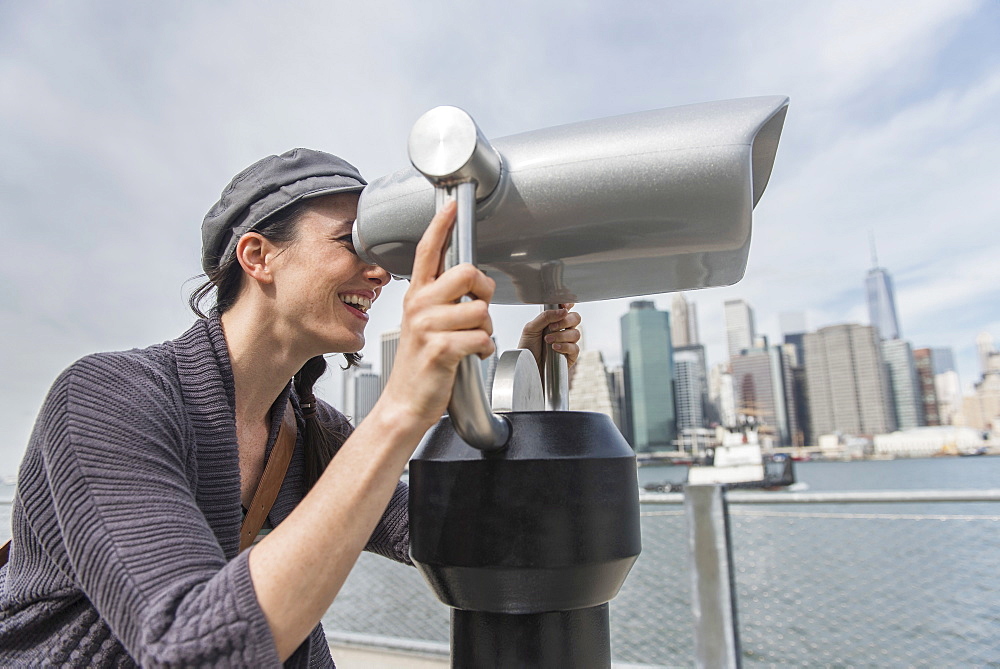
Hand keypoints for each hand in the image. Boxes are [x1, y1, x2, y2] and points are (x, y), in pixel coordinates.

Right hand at [380, 201, 496, 427]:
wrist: (406, 402)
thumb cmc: (420, 363)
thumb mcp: (423, 322)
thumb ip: (440, 298)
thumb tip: (471, 280)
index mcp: (416, 295)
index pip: (427, 251)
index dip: (441, 226)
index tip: (452, 205)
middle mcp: (419, 306)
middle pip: (469, 273)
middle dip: (485, 292)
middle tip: (478, 311)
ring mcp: (427, 327)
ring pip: (481, 311)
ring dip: (485, 330)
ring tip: (470, 342)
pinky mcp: (440, 349)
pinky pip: (481, 338)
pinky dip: (483, 350)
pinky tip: (470, 357)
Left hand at [518, 304, 581, 373]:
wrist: (526, 367)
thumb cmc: (527, 348)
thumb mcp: (530, 328)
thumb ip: (545, 317)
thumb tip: (563, 311)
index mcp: (554, 320)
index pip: (566, 308)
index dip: (568, 304)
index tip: (564, 306)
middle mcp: (563, 330)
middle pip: (576, 318)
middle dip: (565, 321)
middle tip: (551, 327)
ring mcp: (568, 343)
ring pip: (576, 333)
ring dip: (561, 335)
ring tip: (547, 340)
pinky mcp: (570, 356)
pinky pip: (575, 348)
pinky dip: (564, 346)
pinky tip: (554, 348)